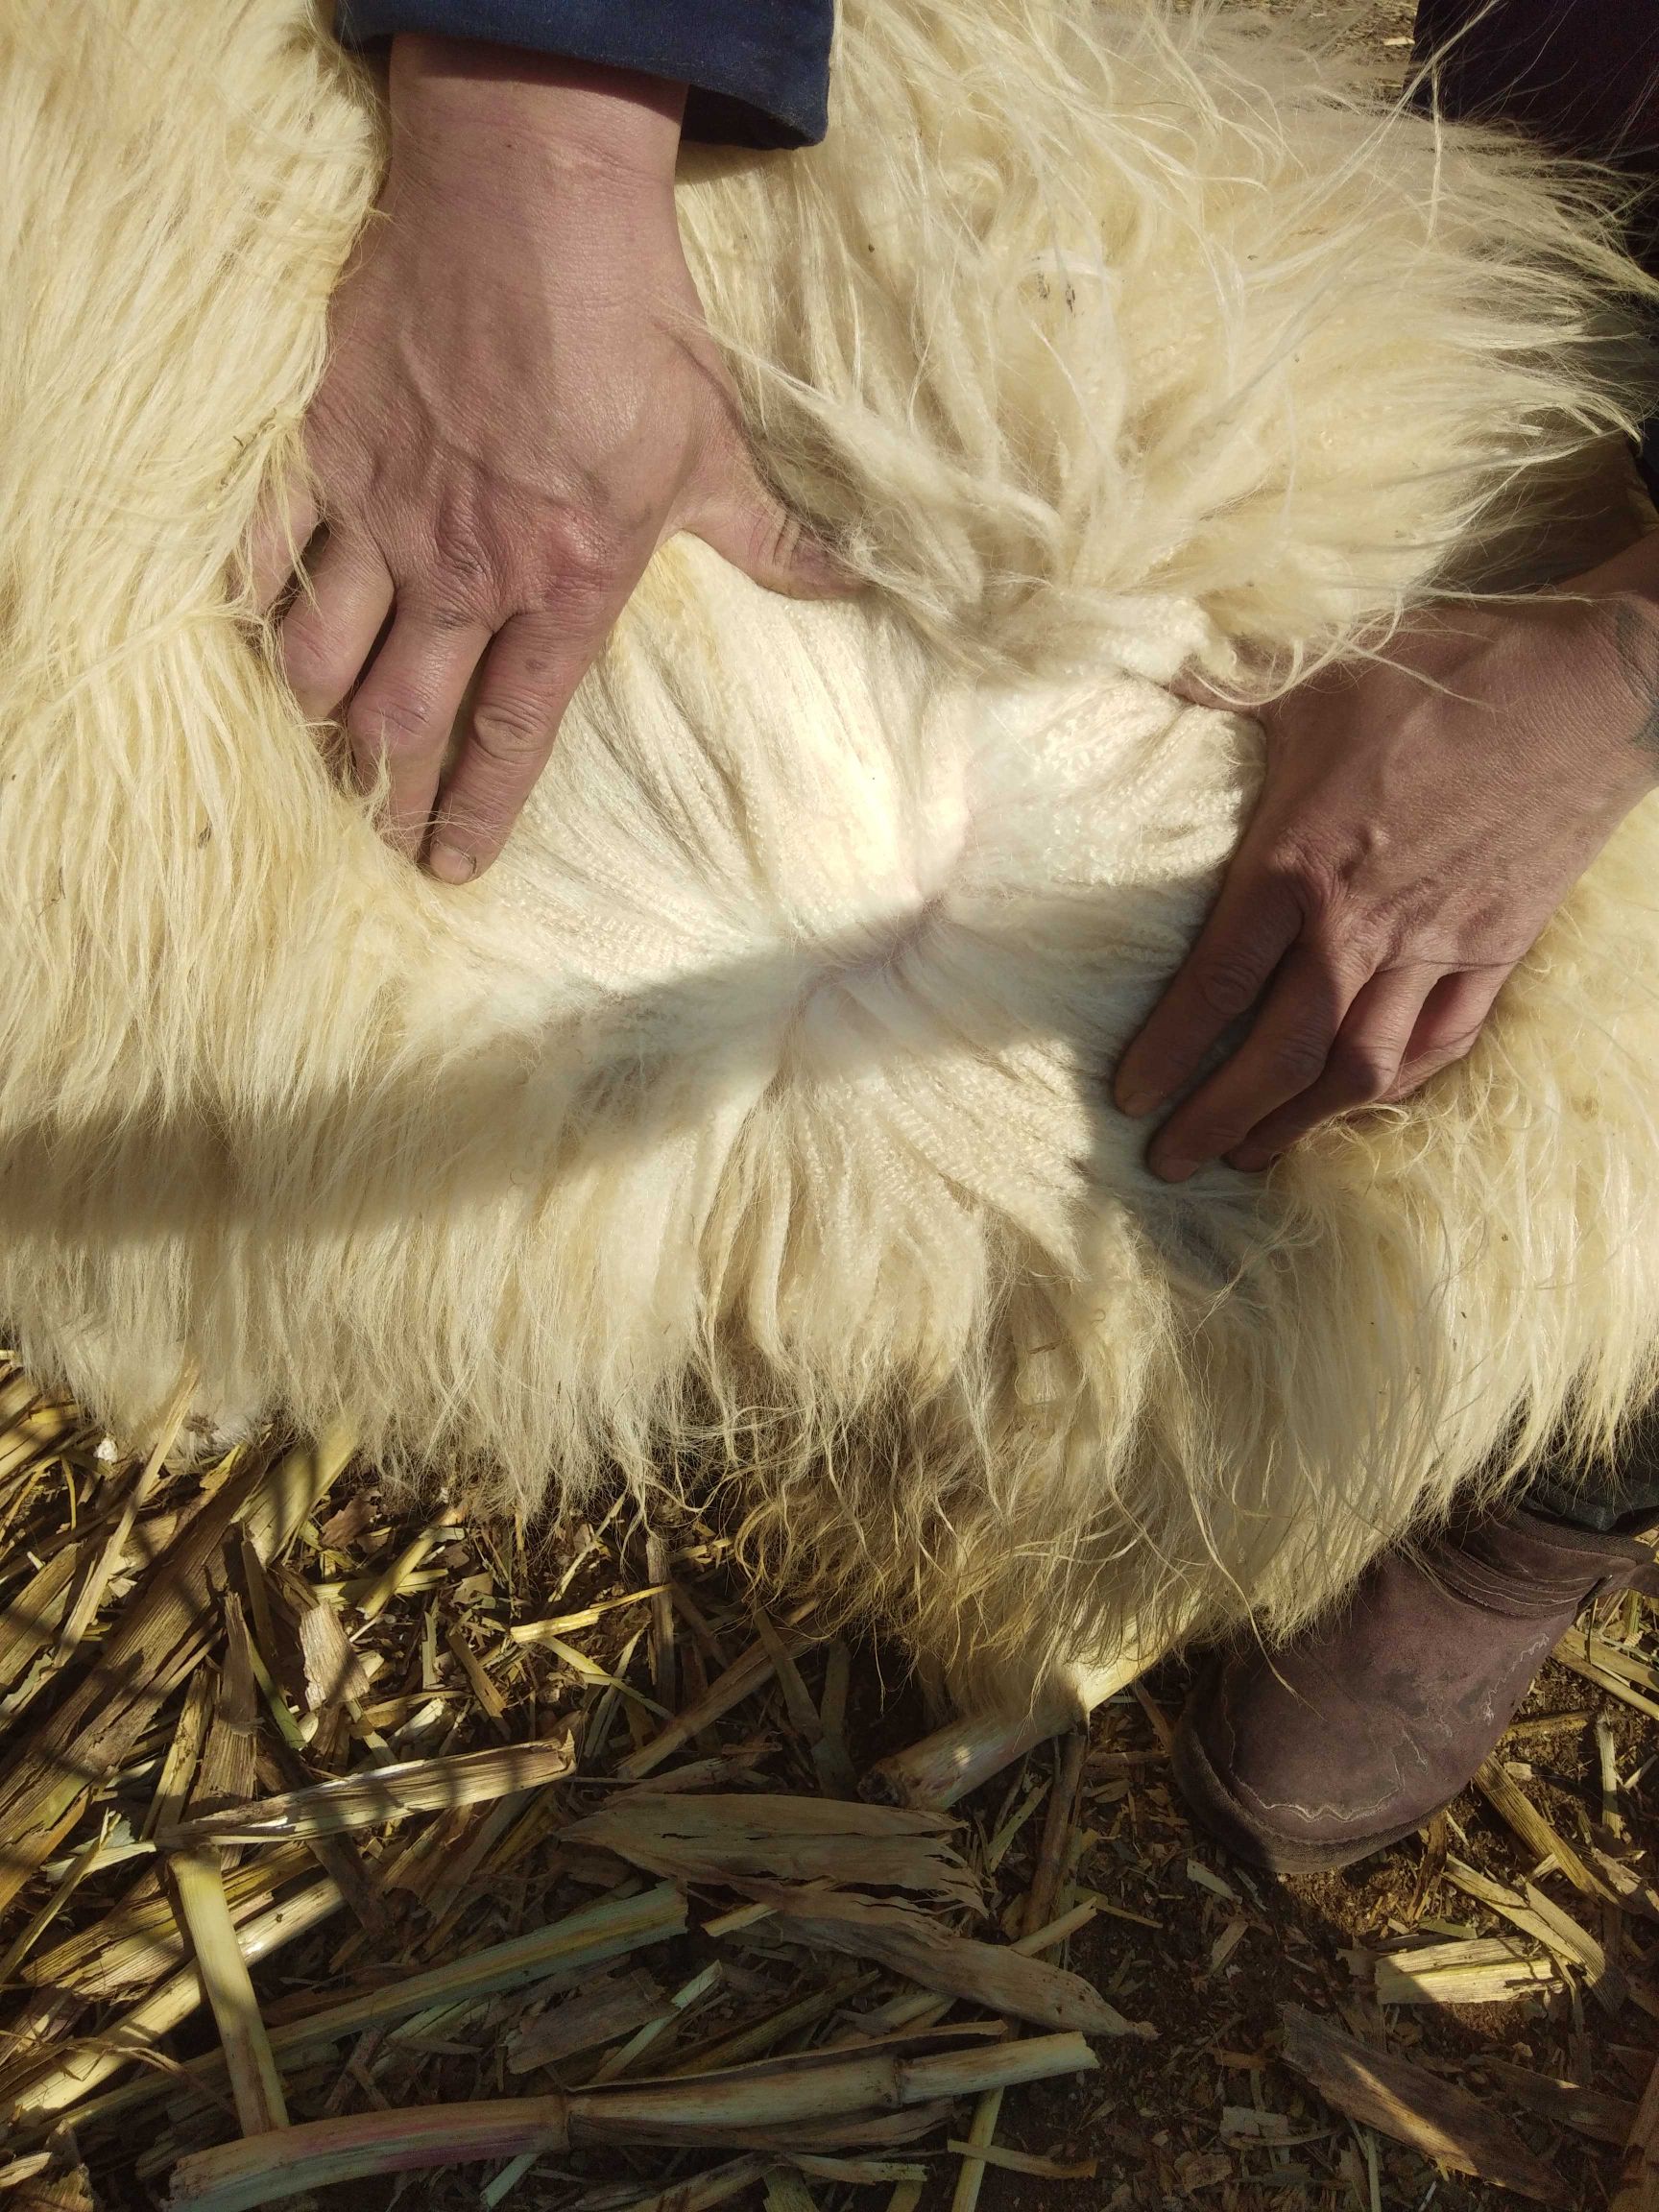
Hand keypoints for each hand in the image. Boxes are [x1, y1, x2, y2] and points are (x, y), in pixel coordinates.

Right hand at [254, 38, 844, 880]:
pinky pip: (268, 551)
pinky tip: (253, 631)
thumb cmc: (636, 331)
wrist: (533, 209)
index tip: (451, 866)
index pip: (513, 732)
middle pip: (404, 717)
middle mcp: (465, 573)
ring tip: (320, 742)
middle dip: (385, 790)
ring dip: (317, 712)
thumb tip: (847, 585)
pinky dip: (255, 599)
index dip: (479, 809)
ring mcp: (385, 515)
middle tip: (376, 831)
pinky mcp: (326, 448)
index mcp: (562, 588)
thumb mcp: (717, 446)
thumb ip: (769, 536)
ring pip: (322, 654)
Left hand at [1114, 538, 1658, 1178]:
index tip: (1129, 1097)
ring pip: (1361, 1068)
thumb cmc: (1443, 674)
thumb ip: (1224, 693)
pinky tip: (1359, 1104)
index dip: (1169, 1052)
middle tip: (1170, 1161)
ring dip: (1300, 1123)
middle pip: (1280, 1055)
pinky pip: (1442, 1043)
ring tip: (1249, 1154)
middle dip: (1218, 1118)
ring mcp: (1437, 946)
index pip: (1216, 985)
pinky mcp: (1496, 950)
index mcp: (1298, 864)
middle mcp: (1362, 925)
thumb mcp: (1315, 676)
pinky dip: (1399, 1085)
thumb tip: (1147, 670)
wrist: (1591, 689)